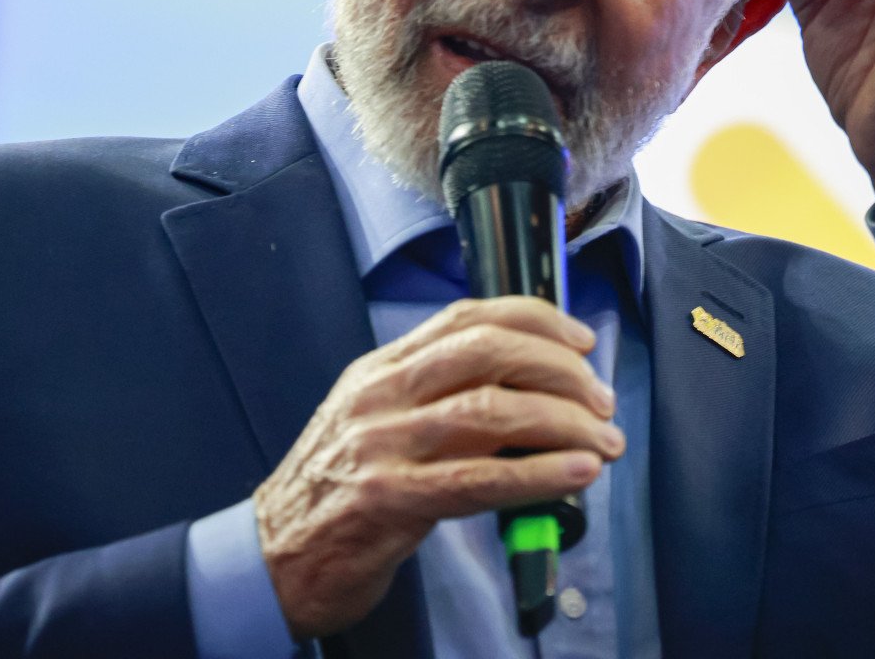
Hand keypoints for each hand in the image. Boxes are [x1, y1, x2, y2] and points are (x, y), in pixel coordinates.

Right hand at [254, 296, 622, 638]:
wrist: (271, 558)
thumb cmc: (333, 494)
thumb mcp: (374, 424)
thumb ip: (434, 399)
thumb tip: (526, 392)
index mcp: (379, 370)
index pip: (466, 317)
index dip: (534, 319)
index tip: (579, 339)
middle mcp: (380, 396)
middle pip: (488, 353)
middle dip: (560, 370)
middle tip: (600, 398)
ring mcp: (382, 446)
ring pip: (492, 412)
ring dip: (564, 423)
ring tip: (603, 441)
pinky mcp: (390, 501)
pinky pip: (480, 480)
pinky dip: (539, 474)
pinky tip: (576, 472)